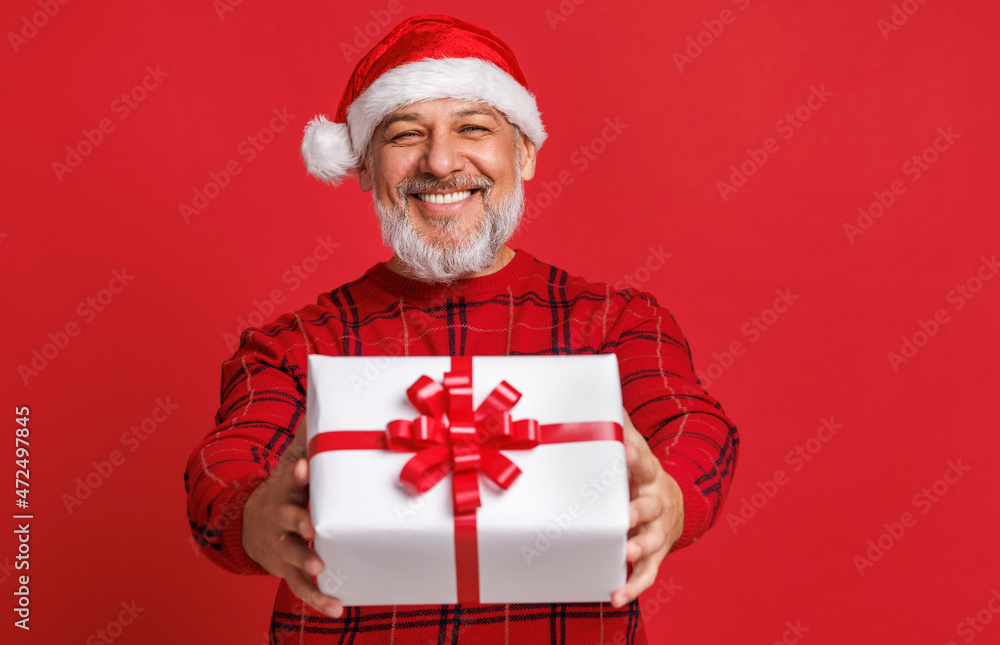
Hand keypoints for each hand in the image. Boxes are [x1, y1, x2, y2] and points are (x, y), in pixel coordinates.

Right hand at [242, 417, 343, 617]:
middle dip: (298, 521)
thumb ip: (308, 438)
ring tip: (319, 568)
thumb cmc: (287, 489)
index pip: (289, 477)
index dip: (297, 474)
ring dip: (305, 562)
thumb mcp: (293, 461)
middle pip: (287, 518)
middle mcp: (282, 518)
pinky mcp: (289, 570)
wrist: (252, 524)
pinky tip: (336, 607)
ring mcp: (284, 546)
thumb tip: (319, 400)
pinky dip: (318, 599)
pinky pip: (302, 587)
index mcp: (286, 488)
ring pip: (292, 555)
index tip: (307, 467)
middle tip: (310, 525)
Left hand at [611, 408, 683, 607]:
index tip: (623, 447)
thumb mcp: (634, 449)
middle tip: (625, 515)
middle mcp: (656, 503)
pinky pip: (645, 574)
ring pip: (652, 542)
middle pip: (651, 506)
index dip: (633, 455)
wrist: (676, 504)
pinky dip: (632, 587)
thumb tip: (601, 395)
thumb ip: (619, 427)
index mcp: (648, 474)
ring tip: (624, 553)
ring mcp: (657, 531)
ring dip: (638, 548)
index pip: (642, 461)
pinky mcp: (654, 556)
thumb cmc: (641, 474)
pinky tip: (615, 596)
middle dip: (638, 510)